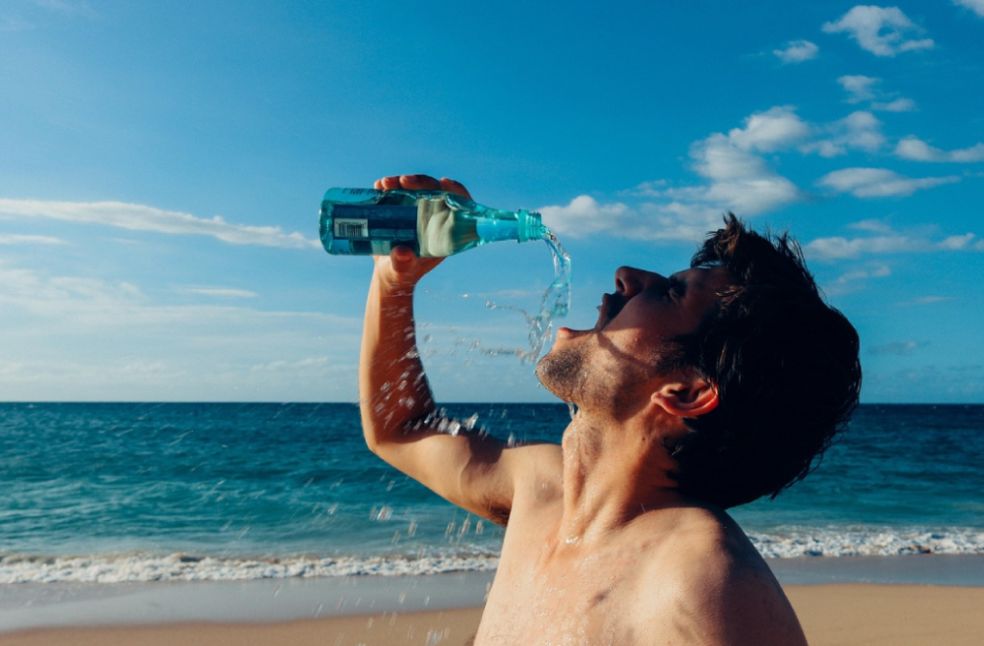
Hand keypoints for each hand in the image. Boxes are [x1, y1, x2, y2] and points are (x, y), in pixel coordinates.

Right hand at [371, 174, 471, 289]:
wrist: (387, 272)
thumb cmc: (402, 274)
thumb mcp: (402, 271)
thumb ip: (404, 264)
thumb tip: (403, 253)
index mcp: (445, 231)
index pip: (459, 206)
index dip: (456, 192)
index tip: (443, 183)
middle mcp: (434, 216)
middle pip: (435, 191)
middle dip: (422, 182)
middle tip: (404, 181)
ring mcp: (418, 210)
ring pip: (415, 188)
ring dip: (401, 182)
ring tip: (385, 183)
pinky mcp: (401, 207)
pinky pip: (397, 191)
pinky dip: (389, 186)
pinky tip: (379, 185)